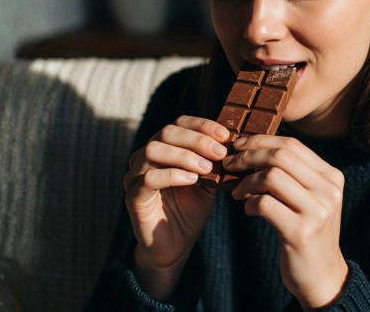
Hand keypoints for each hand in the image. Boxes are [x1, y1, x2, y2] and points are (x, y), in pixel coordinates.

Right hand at [123, 115, 229, 298]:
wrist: (175, 245)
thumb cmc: (190, 210)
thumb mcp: (208, 182)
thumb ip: (215, 162)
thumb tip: (236, 143)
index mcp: (164, 148)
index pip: (179, 123)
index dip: (202, 125)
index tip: (225, 135)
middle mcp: (145, 157)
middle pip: (166, 132)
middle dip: (196, 139)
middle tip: (220, 153)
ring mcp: (135, 176)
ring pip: (153, 150)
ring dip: (184, 155)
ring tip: (207, 168)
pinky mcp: (133, 197)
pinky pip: (149, 178)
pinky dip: (173, 175)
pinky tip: (192, 180)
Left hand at [225, 135, 348, 309]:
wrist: (322, 276)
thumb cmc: (308, 232)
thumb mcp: (310, 199)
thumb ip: (293, 174)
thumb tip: (253, 148)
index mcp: (332, 177)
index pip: (292, 144)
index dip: (261, 140)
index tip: (239, 145)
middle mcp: (328, 191)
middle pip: (280, 156)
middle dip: (249, 157)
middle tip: (230, 165)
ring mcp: (317, 211)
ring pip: (271, 177)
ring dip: (246, 181)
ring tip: (238, 192)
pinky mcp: (301, 231)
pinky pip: (264, 203)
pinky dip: (249, 203)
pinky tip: (248, 210)